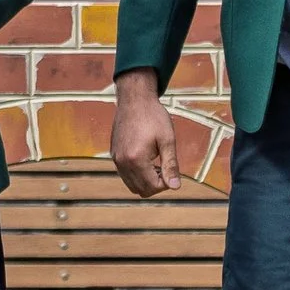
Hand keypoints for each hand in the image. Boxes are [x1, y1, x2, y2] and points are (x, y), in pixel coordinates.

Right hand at [110, 70, 183, 196]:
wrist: (134, 99)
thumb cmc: (153, 116)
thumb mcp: (167, 140)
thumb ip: (171, 165)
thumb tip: (175, 187)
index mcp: (136, 159)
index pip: (152, 187)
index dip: (167, 183)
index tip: (172, 170)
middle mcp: (122, 162)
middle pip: (141, 190)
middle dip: (156, 184)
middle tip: (165, 167)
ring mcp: (116, 159)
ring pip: (131, 185)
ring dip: (146, 181)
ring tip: (156, 163)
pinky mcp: (114, 155)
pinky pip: (125, 175)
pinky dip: (137, 174)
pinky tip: (146, 159)